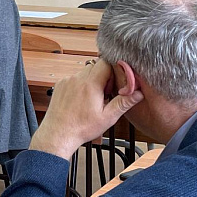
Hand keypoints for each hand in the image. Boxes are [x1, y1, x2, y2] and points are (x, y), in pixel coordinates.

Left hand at [29, 59, 143, 159]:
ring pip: (84, 72)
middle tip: (105, 93)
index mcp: (90, 84)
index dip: (114, 71)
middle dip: (103, 77)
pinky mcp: (60, 85)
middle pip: (95, 66)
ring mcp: (67, 81)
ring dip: (91, 81)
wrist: (58, 134)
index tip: (115, 83)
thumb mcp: (108, 117)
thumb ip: (124, 102)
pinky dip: (80, 85)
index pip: (106, 63)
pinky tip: (81, 99)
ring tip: (93, 98)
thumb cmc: (81, 128)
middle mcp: (77, 79)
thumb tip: (137, 93)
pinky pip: (74, 78)